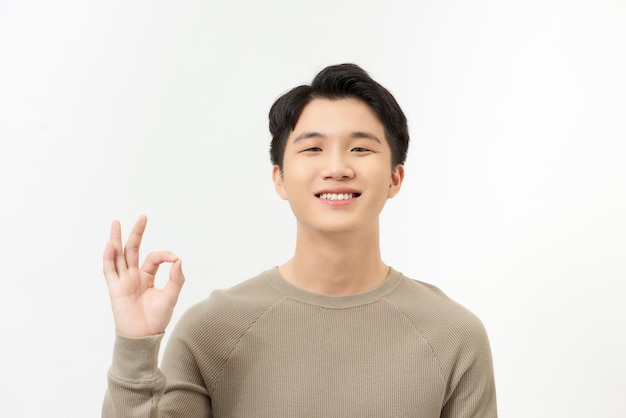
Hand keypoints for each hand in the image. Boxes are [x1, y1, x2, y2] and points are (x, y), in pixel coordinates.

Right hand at [103, 215, 184, 336]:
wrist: (144, 337)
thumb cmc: (157, 318)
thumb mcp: (170, 296)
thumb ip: (176, 278)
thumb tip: (179, 260)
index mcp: (146, 277)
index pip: (153, 258)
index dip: (165, 255)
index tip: (175, 259)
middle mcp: (133, 276)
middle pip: (132, 250)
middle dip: (137, 233)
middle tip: (143, 216)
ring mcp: (123, 281)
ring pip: (118, 256)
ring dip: (116, 240)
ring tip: (116, 223)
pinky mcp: (115, 289)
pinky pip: (109, 271)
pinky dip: (108, 258)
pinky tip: (110, 245)